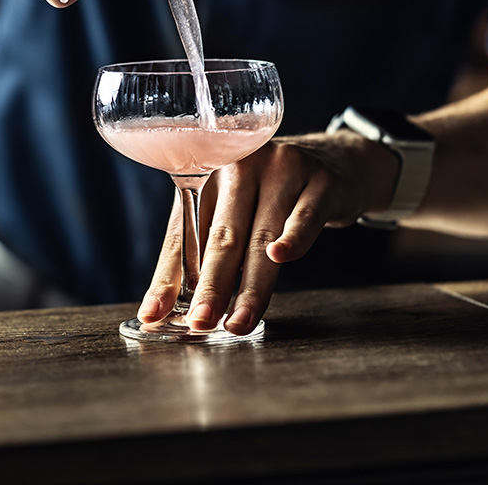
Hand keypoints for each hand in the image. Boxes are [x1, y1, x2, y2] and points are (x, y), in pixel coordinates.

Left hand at [137, 132, 400, 334]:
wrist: (334, 164)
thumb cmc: (270, 196)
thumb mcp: (233, 213)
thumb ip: (202, 253)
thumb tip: (166, 309)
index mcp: (205, 175)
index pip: (182, 233)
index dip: (167, 277)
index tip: (153, 314)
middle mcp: (239, 166)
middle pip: (221, 235)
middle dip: (210, 286)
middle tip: (199, 323)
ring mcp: (282, 170)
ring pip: (261, 236)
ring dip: (250, 286)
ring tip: (239, 322)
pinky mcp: (320, 182)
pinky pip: (304, 216)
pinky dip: (293, 238)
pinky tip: (281, 257)